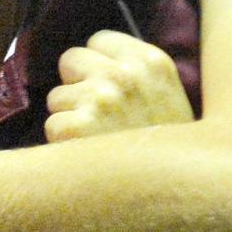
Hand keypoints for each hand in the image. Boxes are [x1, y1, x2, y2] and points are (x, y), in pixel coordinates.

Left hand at [45, 30, 192, 142]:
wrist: (178, 191)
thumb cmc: (169, 145)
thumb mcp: (167, 94)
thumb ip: (135, 72)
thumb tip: (94, 57)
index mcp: (151, 61)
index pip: (98, 40)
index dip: (97, 63)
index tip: (107, 82)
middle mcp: (123, 74)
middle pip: (70, 60)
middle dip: (77, 83)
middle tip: (99, 112)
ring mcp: (98, 99)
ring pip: (56, 96)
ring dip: (70, 115)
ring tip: (100, 137)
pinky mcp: (74, 126)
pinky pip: (52, 124)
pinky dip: (64, 141)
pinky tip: (91, 152)